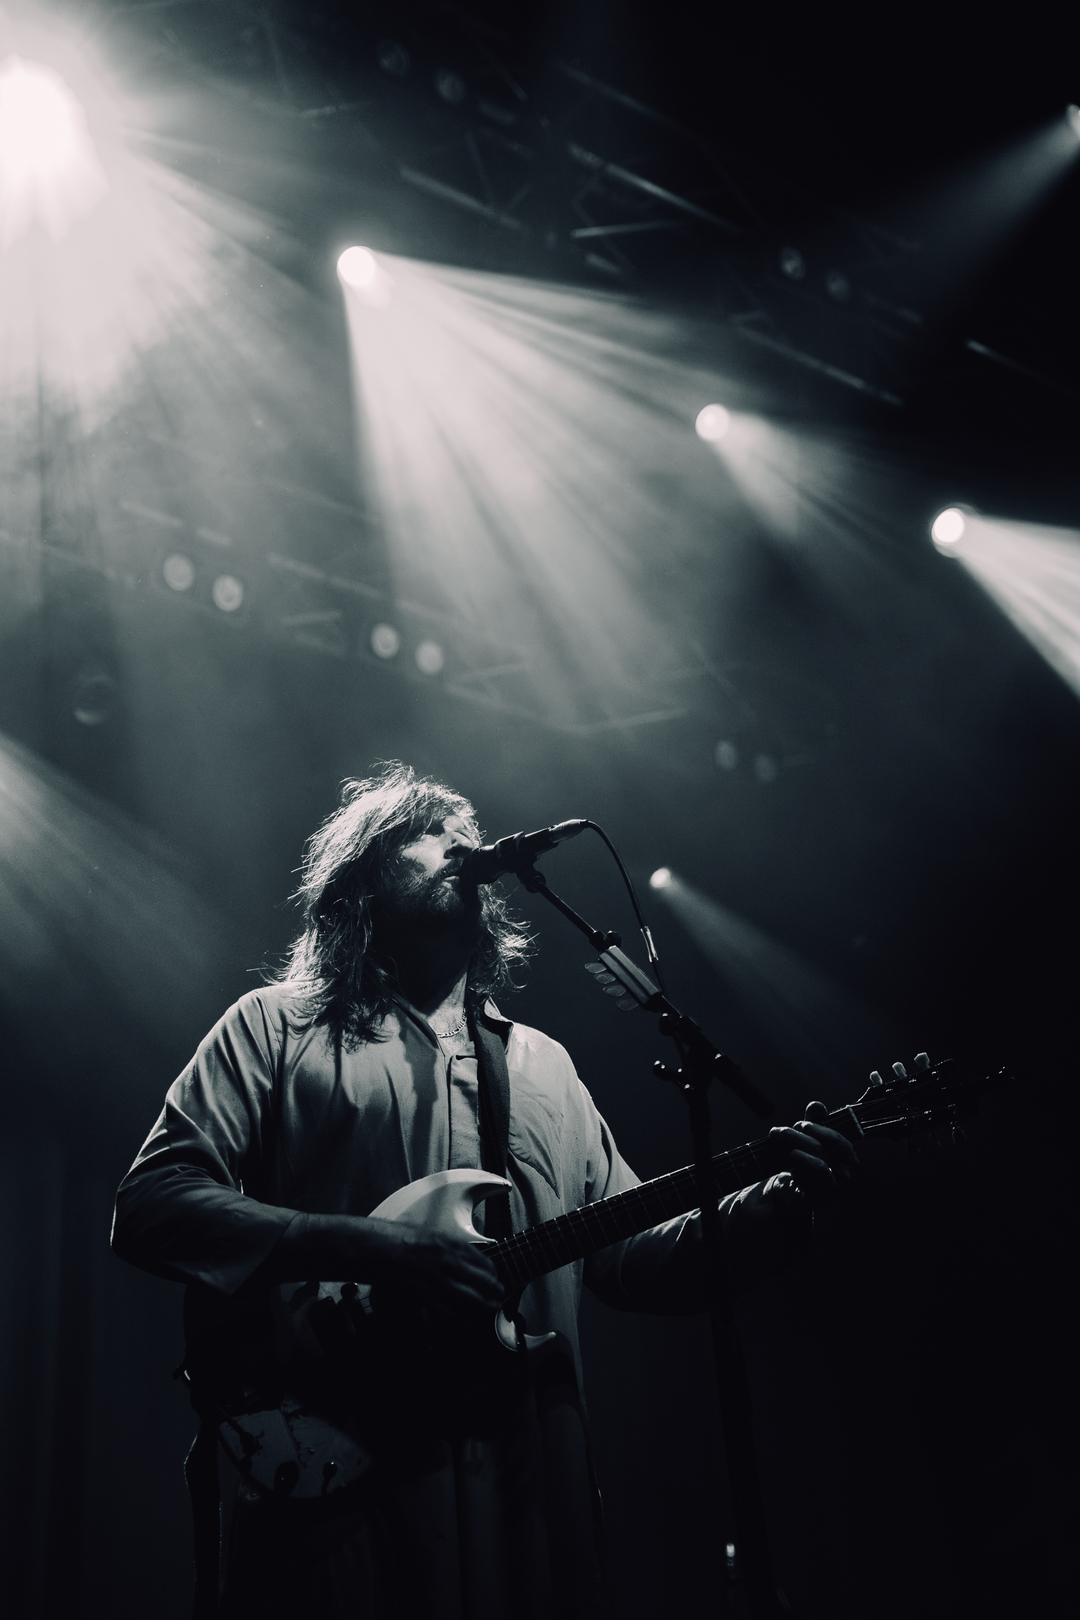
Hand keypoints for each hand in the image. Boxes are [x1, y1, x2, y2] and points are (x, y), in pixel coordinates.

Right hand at [363, 1219, 504, 1314]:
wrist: (380, 1249)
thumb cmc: (401, 1239)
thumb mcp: (433, 1234)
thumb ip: (452, 1246)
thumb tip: (465, 1257)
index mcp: (454, 1246)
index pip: (486, 1263)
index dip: (493, 1274)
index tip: (494, 1278)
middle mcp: (452, 1264)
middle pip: (486, 1283)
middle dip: (496, 1292)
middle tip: (499, 1297)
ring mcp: (441, 1283)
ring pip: (474, 1302)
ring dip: (485, 1308)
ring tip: (490, 1310)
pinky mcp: (428, 1299)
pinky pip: (452, 1314)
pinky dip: (463, 1320)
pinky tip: (467, 1321)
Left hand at [768, 1100, 858, 1205]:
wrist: (793, 1189)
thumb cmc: (806, 1161)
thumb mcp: (809, 1138)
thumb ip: (814, 1121)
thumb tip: (817, 1106)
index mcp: (849, 1156)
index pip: (836, 1139)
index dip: (817, 1129)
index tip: (800, 1124)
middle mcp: (846, 1173)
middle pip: (821, 1149)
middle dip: (797, 1137)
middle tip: (779, 1132)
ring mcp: (834, 1188)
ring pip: (818, 1166)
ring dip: (797, 1154)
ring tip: (785, 1151)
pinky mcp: (819, 1200)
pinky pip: (809, 1183)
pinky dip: (798, 1174)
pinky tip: (791, 1172)